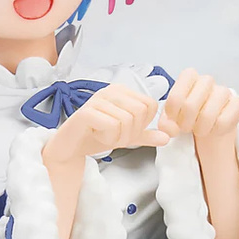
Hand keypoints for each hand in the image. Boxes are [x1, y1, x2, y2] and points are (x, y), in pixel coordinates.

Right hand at [42, 83, 169, 164]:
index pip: (150, 105)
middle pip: (140, 112)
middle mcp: (110, 91)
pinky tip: (97, 136)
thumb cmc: (96, 136)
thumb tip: (167, 137)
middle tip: (114, 135)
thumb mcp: (126, 136)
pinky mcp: (86, 112)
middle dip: (131, 132)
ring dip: (118, 137)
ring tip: (104, 135)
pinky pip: (112, 126)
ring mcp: (97, 100)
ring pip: (127, 120)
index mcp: (121, 91)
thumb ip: (145, 135)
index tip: (125, 130)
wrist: (71, 147)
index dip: (142, 124)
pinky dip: (108, 138)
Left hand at [157, 69, 238, 141]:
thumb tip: (169, 129)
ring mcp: (224, 91)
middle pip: (190, 105)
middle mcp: (206, 80)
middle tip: (186, 127)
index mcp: (188, 77)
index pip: (175, 96)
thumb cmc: (189, 115)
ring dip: (200, 128)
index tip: (174, 118)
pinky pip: (223, 121)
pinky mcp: (238, 104)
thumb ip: (166, 123)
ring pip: (208, 114)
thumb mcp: (171, 118)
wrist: (209, 123)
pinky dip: (215, 130)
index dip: (172, 113)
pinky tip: (213, 129)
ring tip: (199, 129)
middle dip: (185, 123)